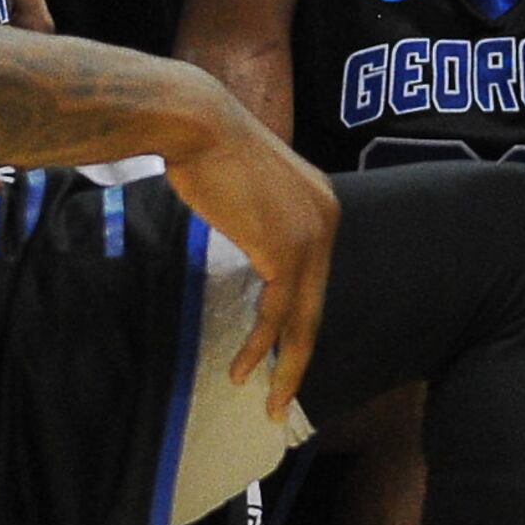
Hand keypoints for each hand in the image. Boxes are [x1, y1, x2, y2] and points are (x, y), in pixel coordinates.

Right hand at [161, 94, 338, 420]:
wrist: (198, 124)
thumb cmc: (206, 148)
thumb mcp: (246, 186)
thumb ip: (259, 218)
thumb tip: (250, 242)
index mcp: (321, 204)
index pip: (312, 277)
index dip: (297, 320)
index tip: (280, 354)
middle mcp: (327, 220)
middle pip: (315, 305)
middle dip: (299, 357)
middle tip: (284, 398)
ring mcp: (312, 237)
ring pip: (302, 319)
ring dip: (284, 365)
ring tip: (268, 400)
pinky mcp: (287, 251)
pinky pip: (276, 314)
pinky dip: (261, 347)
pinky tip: (244, 371)